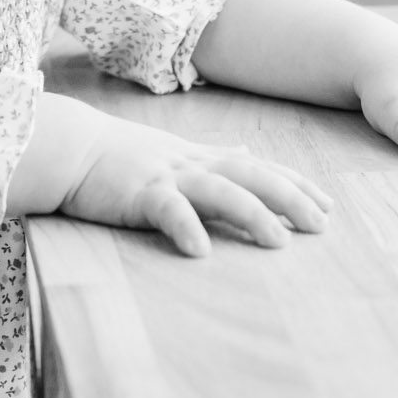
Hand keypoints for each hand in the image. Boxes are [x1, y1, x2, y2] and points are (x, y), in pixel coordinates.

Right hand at [39, 94, 331, 257]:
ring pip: (219, 191)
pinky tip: (201, 251)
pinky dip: (186, 228)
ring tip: (279, 241)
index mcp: (200, 157)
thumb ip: (212, 154)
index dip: (295, 184)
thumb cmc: (118, 154)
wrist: (69, 145)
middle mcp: (191, 163)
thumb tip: (247, 151)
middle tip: (322, 225)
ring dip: (252, 214)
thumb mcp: (172, 150)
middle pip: (251, 175)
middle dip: (290, 198)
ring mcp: (166, 176)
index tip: (328, 205)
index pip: (258, 167)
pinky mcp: (139, 192)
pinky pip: (167, 210)